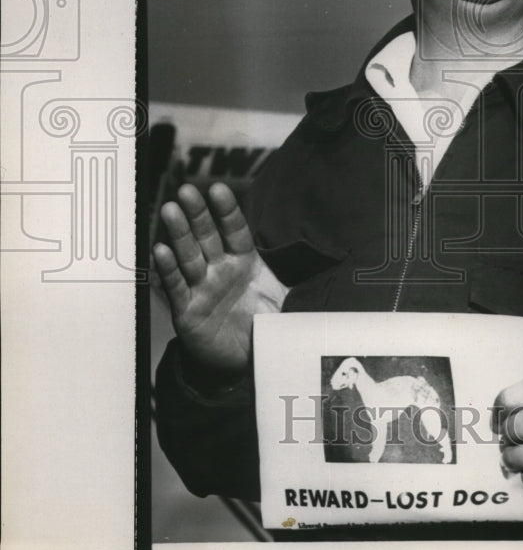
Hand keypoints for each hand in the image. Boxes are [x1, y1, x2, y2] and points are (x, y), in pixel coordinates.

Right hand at [152, 183, 288, 374]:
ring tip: (170, 211)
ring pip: (189, 256)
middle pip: (207, 236)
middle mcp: (220, 270)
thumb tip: (335, 265)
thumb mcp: (287, 299)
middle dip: (197, 213)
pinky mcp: (187, 311)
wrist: (249, 360)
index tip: (218, 189)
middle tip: (186, 191)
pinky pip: (176, 288)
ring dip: (178, 234)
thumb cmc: (266, 323)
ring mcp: (202, 288)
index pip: (234, 230)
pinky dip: (168, 270)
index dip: (226, 210)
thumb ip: (302, 281)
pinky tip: (160, 251)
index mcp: (245, 261)